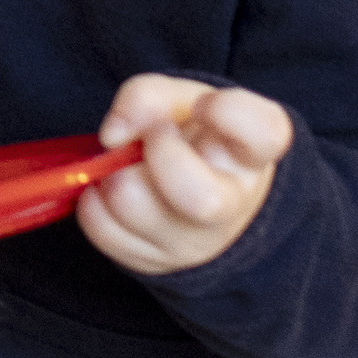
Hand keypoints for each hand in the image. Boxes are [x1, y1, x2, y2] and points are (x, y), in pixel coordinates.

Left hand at [82, 75, 293, 275]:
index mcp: (250, 156)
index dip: (227, 111)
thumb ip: (149, 96)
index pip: (263, 133)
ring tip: (127, 164)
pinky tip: (114, 187)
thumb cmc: (190, 140)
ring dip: (115, 171)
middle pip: (199, 198)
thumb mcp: (182, 102)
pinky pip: (102, 229)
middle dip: (159, 152)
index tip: (202, 106)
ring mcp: (191, 243)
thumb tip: (114, 135)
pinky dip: (94, 199)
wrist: (190, 193)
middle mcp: (229, 207)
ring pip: (132, 205)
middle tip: (153, 138)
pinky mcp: (151, 261)